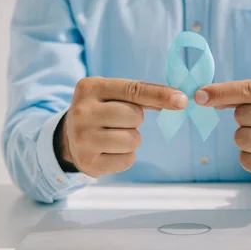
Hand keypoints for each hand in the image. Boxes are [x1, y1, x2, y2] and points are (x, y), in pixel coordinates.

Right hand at [61, 77, 187, 177]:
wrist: (68, 138)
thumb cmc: (99, 111)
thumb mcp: (111, 95)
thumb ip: (139, 94)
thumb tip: (176, 100)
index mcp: (90, 87)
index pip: (133, 90)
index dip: (160, 94)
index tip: (182, 100)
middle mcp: (82, 111)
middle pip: (134, 116)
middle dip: (135, 120)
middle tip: (119, 121)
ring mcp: (82, 138)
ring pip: (133, 139)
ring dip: (131, 139)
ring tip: (113, 136)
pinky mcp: (88, 162)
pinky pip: (128, 160)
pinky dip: (125, 156)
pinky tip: (109, 151)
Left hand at [195, 80, 250, 181]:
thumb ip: (240, 94)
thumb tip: (204, 97)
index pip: (250, 89)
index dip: (222, 92)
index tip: (199, 96)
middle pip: (241, 115)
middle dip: (242, 119)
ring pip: (241, 138)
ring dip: (243, 138)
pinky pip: (245, 160)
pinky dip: (248, 156)